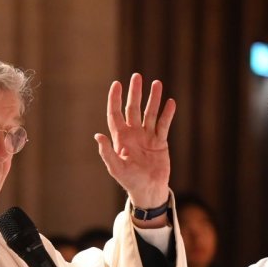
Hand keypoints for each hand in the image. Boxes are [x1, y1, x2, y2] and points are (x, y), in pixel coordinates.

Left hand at [95, 73, 175, 214]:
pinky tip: (169, 102)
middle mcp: (133, 134)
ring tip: (157, 83)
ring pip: (150, 113)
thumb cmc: (129, 180)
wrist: (148, 190)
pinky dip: (167, 114)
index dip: (115, 99)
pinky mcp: (160, 142)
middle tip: (137, 76)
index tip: (116, 84)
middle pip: (133, 109)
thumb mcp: (116, 168)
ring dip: (153, 99)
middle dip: (135, 93)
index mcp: (120, 138)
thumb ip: (107, 152)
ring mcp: (147, 137)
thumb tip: (98, 136)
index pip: (115, 114)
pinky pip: (163, 124)